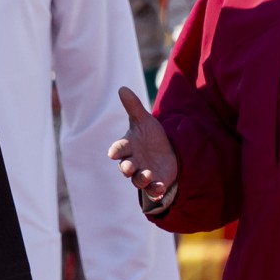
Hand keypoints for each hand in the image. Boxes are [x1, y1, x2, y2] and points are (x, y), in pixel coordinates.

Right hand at [107, 86, 177, 210]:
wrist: (166, 151)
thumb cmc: (150, 136)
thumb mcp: (144, 120)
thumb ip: (133, 106)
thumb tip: (122, 88)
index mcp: (128, 147)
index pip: (118, 149)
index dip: (116, 151)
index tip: (113, 153)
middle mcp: (132, 162)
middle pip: (126, 167)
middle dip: (127, 168)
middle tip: (129, 168)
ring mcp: (143, 174)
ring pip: (138, 181)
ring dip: (142, 180)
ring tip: (148, 176)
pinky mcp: (155, 183)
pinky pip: (152, 190)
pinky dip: (155, 191)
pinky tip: (160, 189)